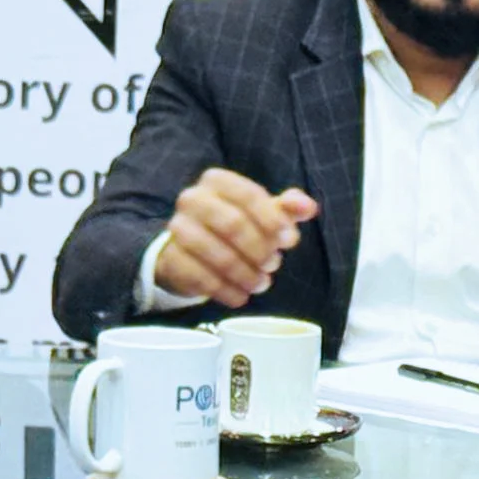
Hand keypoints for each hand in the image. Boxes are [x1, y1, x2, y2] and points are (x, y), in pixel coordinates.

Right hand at [153, 170, 318, 308]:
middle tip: (273, 265)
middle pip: (232, 224)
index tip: (290, 241)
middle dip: (259, 249)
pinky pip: (201, 277)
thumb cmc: (232, 227)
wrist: (188, 250)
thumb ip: (286, 209)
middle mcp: (192, 199)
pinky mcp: (170, 258)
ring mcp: (177, 228)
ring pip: (217, 254)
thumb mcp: (261, 214)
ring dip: (245, 273)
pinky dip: (226, 291)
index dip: (273, 220)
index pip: (248, 195)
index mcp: (216, 181)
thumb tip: (309, 208)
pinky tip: (240, 296)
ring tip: (260, 284)